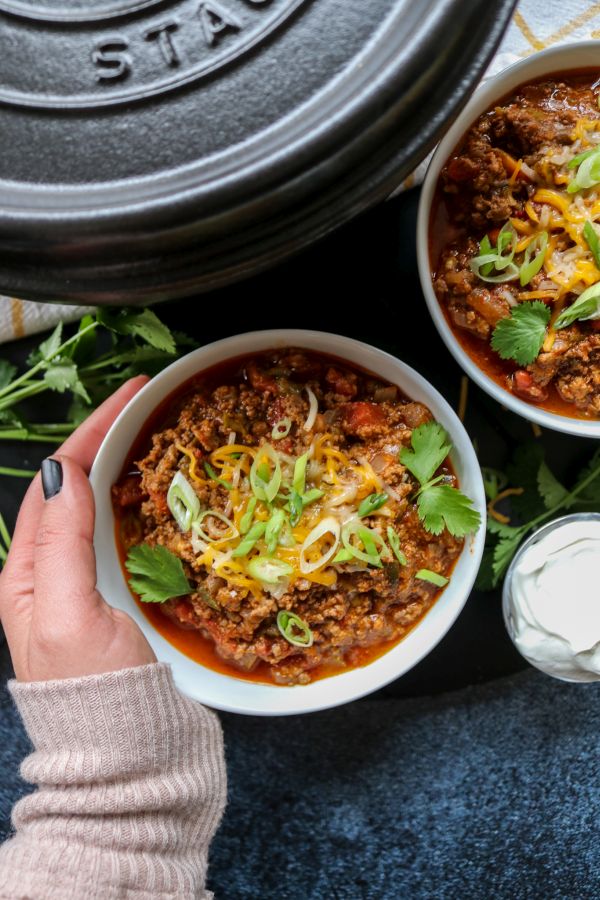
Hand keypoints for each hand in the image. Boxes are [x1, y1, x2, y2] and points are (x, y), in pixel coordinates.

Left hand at [0, 377, 155, 681]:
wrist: (128, 757)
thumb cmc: (95, 694)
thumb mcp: (69, 613)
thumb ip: (62, 542)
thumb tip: (61, 472)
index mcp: (28, 572)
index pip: (56, 480)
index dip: (91, 431)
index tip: (130, 396)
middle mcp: (54, 573)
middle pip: (77, 487)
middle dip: (108, 439)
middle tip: (149, 405)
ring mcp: (87, 587)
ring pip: (102, 509)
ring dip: (125, 469)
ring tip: (156, 438)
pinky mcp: (120, 602)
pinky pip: (126, 537)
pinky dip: (143, 507)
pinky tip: (163, 498)